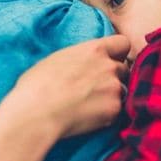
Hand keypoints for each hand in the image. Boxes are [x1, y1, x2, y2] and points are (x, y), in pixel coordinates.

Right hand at [2, 34, 130, 138]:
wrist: (36, 112)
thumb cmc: (37, 85)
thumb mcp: (57, 59)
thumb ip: (79, 58)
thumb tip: (81, 64)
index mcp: (95, 50)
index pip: (123, 43)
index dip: (117, 53)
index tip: (109, 61)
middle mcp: (109, 66)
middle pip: (123, 69)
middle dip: (113, 77)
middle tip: (94, 88)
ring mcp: (114, 89)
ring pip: (121, 91)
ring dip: (110, 97)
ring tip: (87, 105)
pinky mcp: (114, 110)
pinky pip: (116, 111)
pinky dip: (106, 114)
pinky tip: (87, 117)